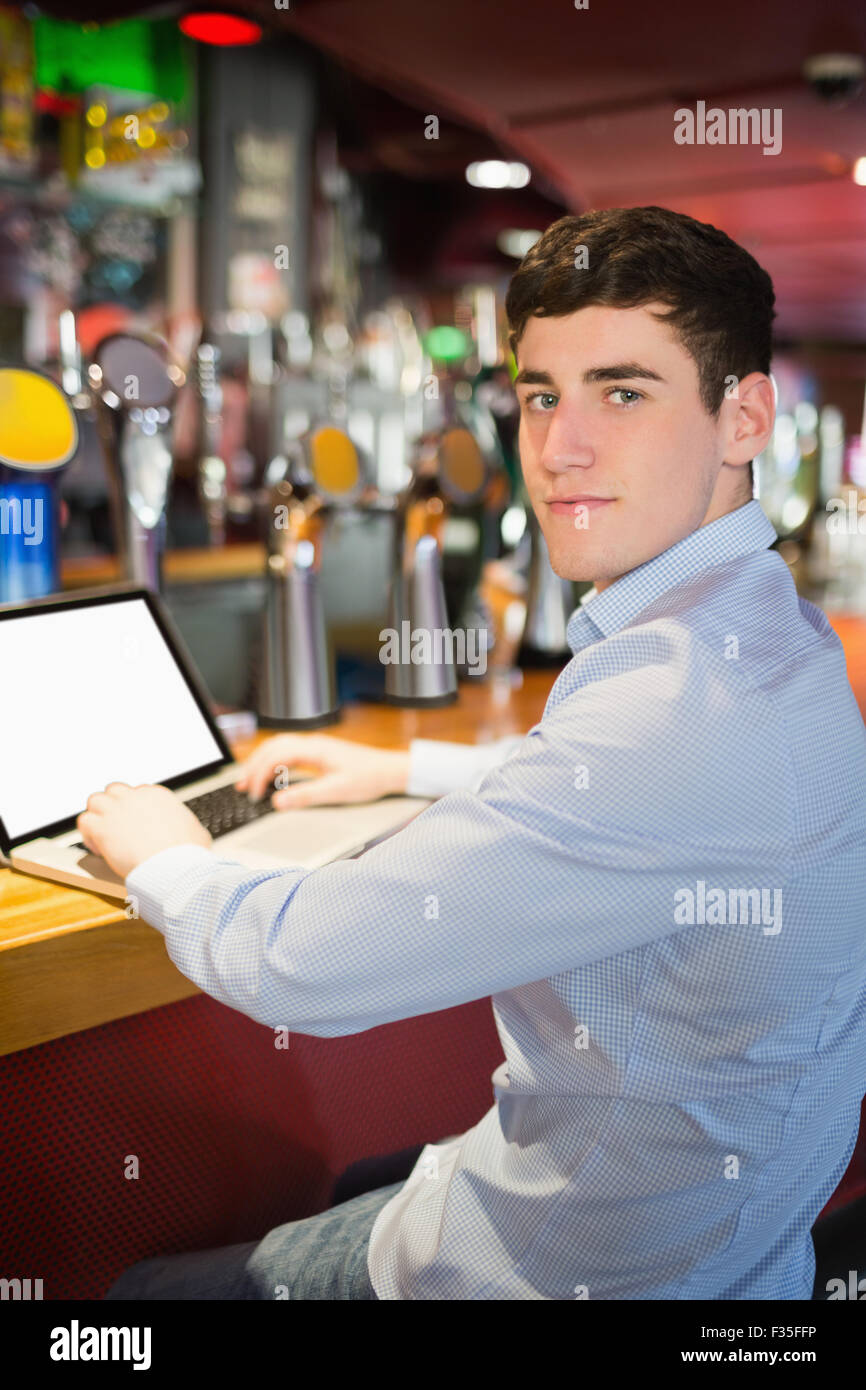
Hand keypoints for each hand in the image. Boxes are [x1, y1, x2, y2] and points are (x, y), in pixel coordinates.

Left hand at [77, 783, 212, 879]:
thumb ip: (188, 826)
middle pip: (114, 791)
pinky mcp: (102, 827)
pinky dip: (87, 834)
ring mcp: (116, 810)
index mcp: (157, 795)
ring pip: (95, 800)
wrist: (174, 865)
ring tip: (102, 835)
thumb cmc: (188, 853)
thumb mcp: (196, 832)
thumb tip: (192, 833)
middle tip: (116, 827)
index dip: (134, 810)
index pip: (137, 793)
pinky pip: (84, 821)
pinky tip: (98, 848)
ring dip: (97, 816)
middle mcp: (134, 797)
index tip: (135, 826)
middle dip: (113, 806)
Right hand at [235, 734, 410, 808]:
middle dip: (254, 766)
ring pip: (279, 746)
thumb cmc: (369, 778)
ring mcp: (316, 746)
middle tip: (242, 787)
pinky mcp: (320, 753)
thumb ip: (306, 796)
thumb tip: (277, 802)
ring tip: (248, 779)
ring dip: (262, 761)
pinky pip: (289, 751)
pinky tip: (272, 774)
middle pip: (273, 747)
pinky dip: (274, 761)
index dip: (260, 774)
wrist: (390, 770)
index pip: (276, 756)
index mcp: (315, 749)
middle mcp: (313, 744)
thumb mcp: (337, 792)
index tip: (252, 793)